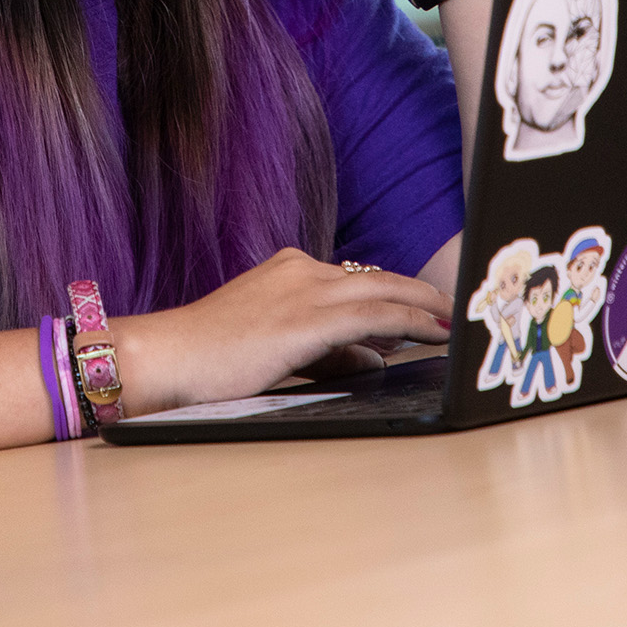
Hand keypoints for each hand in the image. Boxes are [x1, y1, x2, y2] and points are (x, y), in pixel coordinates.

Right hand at [108, 250, 450, 413]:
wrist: (168, 356)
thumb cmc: (211, 358)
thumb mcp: (278, 346)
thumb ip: (328, 349)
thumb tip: (374, 358)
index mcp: (290, 269)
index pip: (358, 279)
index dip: (400, 294)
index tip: (430, 309)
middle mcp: (301, 269)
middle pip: (379, 278)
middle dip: (423, 295)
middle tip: (458, 310)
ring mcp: (304, 289)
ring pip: (383, 292)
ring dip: (427, 308)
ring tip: (457, 323)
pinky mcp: (307, 318)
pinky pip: (373, 315)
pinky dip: (411, 322)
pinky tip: (433, 333)